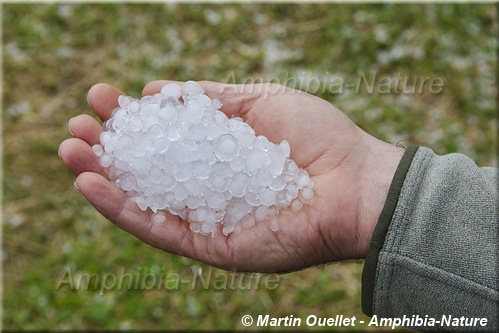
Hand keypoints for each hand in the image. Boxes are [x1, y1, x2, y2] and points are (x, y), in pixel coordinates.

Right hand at [58, 81, 402, 272]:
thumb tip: (161, 91)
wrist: (356, 182)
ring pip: (145, 201)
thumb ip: (212, 99)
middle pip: (148, 170)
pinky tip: (91, 182)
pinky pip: (159, 229)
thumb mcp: (259, 102)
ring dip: (103, 176)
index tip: (106, 96)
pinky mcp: (213, 247)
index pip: (164, 138)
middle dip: (111, 147)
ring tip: (69, 148)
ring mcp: (209, 219)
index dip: (133, 119)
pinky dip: (122, 208)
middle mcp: (209, 188)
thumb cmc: (317, 138)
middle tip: (78, 123)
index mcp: (218, 154)